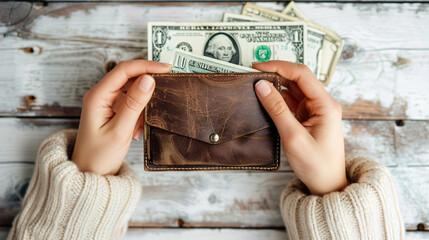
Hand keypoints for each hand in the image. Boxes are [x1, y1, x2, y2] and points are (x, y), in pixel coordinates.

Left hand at [71, 60, 171, 174]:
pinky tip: (137, 129)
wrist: (89, 174)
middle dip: (147, 84)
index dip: (146, 66)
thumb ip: (134, 104)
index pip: (124, 70)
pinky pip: (131, 102)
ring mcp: (106, 102)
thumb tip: (149, 80)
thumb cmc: (98, 156)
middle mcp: (100, 95)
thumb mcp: (120, 131)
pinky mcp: (112, 110)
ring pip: (132, 90)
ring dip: (143, 103)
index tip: (167, 69)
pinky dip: (139, 113)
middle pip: (128, 77)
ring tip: (143, 123)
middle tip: (166, 90)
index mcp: (97, 96)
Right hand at [253, 61, 346, 194]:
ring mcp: (315, 111)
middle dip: (275, 74)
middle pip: (297, 79)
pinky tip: (264, 100)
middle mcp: (322, 104)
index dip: (279, 67)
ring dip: (275, 87)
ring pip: (293, 90)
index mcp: (325, 105)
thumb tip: (261, 86)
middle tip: (252, 75)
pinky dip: (277, 99)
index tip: (258, 67)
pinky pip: (291, 102)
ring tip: (255, 86)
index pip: (302, 74)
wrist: (326, 185)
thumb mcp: (293, 136)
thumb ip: (277, 109)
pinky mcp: (308, 118)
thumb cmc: (316, 164)